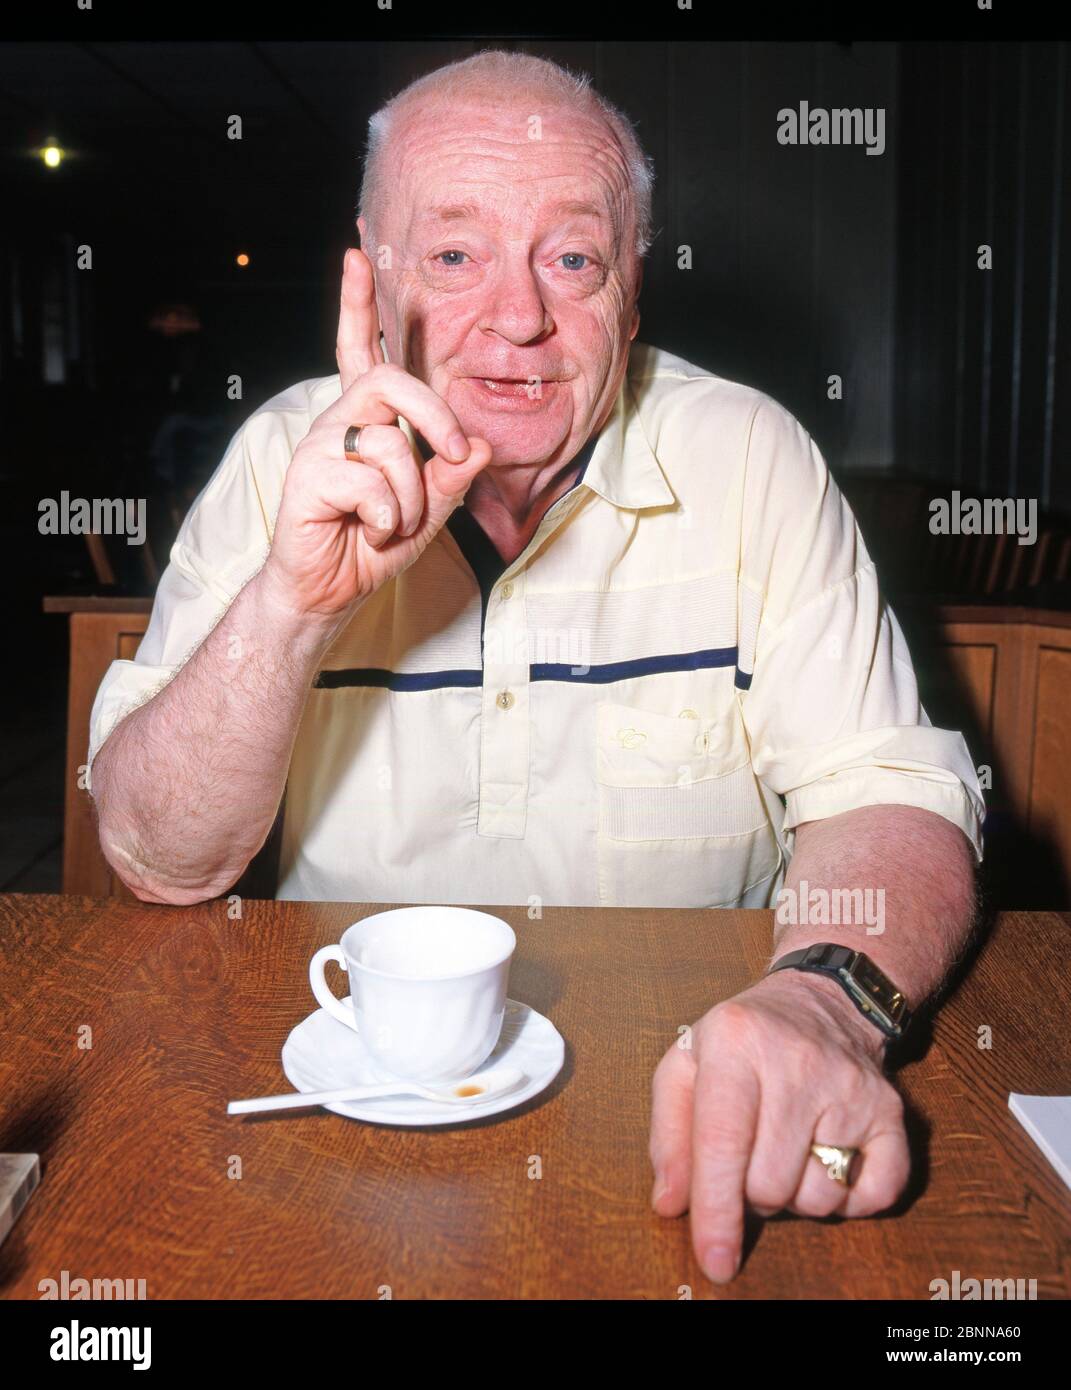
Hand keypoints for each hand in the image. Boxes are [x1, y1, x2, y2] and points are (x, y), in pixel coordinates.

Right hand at [261, 247, 492, 619]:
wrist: (329, 590)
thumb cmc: (374, 543)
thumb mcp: (430, 510)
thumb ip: (453, 475)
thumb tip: (480, 445)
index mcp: (368, 421)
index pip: (361, 351)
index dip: (359, 305)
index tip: (357, 254)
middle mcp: (341, 421)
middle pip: (389, 380)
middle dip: (436, 415)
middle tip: (459, 451)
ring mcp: (321, 446)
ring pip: (390, 445)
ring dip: (412, 497)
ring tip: (395, 524)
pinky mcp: (308, 476)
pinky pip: (371, 485)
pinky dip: (388, 518)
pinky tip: (370, 532)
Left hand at [649, 968, 909, 1283]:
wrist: (820, 1003)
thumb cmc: (742, 1044)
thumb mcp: (685, 1066)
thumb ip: (668, 1136)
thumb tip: (672, 1204)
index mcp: (736, 1043)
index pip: (723, 1144)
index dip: (716, 1212)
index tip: (715, 1260)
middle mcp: (798, 1061)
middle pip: (769, 1184)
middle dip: (750, 1194)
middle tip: (749, 1157)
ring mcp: (851, 1087)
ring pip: (818, 1198)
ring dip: (794, 1196)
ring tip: (786, 1150)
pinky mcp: (891, 1111)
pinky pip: (874, 1196)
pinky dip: (848, 1201)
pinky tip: (827, 1160)